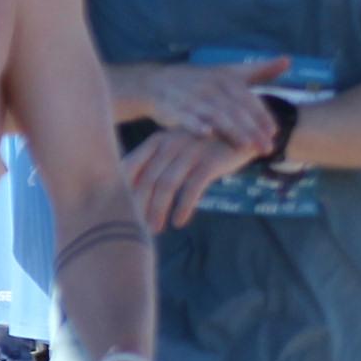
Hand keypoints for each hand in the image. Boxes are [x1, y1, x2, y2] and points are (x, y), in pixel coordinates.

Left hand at [125, 125, 257, 230]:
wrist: (243, 131)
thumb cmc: (202, 145)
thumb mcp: (176, 148)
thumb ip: (155, 164)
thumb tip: (130, 190)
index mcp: (157, 141)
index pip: (130, 166)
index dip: (121, 189)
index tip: (117, 210)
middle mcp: (170, 144)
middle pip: (146, 180)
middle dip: (138, 206)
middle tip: (135, 227)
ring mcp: (190, 152)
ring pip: (166, 186)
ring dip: (158, 210)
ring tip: (154, 229)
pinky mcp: (210, 162)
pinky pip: (192, 188)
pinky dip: (183, 207)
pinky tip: (178, 222)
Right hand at [133, 54, 285, 150]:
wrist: (157, 82)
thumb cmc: (200, 80)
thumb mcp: (229, 71)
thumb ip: (259, 70)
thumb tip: (288, 60)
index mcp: (226, 79)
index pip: (249, 99)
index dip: (262, 116)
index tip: (274, 133)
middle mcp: (210, 87)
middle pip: (235, 110)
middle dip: (252, 130)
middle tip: (266, 148)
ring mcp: (191, 97)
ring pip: (215, 116)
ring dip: (231, 131)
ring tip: (245, 146)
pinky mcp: (173, 108)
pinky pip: (185, 117)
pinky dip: (195, 125)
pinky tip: (206, 134)